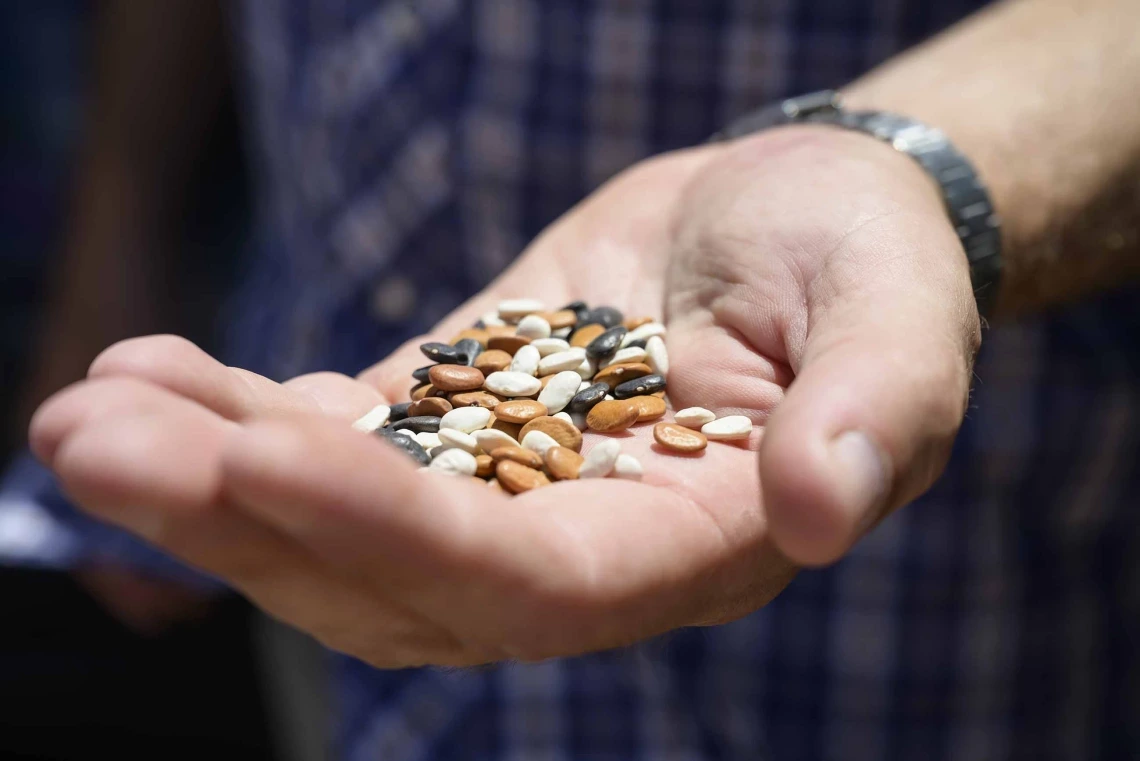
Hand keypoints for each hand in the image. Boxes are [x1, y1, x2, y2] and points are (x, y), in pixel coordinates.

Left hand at [29, 125, 977, 666]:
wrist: (803, 212)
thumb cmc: (866, 261)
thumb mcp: (896, 320)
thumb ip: (872, 414)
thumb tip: (819, 509)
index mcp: (688, 546)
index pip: (526, 583)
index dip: (396, 533)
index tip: (262, 452)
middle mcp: (580, 543)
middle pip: (393, 578)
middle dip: (243, 521)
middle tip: (92, 445)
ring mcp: (507, 484)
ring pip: (339, 520)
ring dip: (208, 476)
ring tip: (87, 413)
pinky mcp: (460, 414)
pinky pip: (340, 437)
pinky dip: (242, 413)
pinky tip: (153, 371)